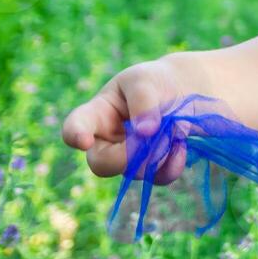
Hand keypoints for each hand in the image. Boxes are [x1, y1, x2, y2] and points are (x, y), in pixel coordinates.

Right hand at [61, 58, 189, 183]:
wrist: (182, 91)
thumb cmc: (154, 81)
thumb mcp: (146, 80)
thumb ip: (143, 101)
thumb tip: (145, 133)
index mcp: (96, 113)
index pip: (76, 126)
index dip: (74, 136)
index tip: (83, 141)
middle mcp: (106, 141)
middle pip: (102, 164)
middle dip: (128, 155)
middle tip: (152, 135)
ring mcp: (127, 158)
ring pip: (135, 172)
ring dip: (157, 153)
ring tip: (173, 129)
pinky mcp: (150, 167)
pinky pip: (158, 178)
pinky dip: (172, 165)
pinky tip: (180, 146)